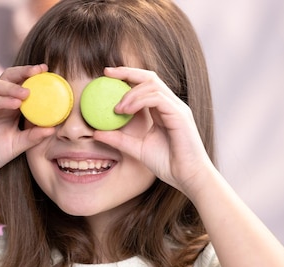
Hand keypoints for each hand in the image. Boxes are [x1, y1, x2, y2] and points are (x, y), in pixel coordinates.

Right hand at [0, 64, 55, 180]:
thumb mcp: (18, 144)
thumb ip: (34, 136)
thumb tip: (53, 129)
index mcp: (7, 105)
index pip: (20, 83)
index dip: (32, 76)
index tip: (47, 70)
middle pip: (8, 77)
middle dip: (23, 72)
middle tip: (39, 71)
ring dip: (12, 88)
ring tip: (27, 93)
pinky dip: (1, 100)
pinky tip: (14, 104)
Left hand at [93, 66, 214, 197]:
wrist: (188, 177)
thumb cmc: (168, 164)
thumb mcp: (137, 149)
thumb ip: (119, 139)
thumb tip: (96, 133)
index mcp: (162, 110)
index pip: (145, 85)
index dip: (127, 76)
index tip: (107, 75)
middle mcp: (171, 105)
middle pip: (149, 77)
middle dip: (127, 72)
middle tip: (107, 73)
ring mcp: (177, 108)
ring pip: (152, 85)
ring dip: (130, 93)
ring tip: (116, 108)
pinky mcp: (180, 115)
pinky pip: (157, 98)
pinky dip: (139, 101)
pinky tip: (126, 111)